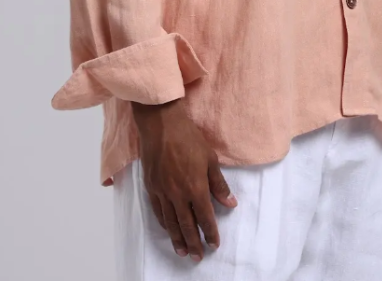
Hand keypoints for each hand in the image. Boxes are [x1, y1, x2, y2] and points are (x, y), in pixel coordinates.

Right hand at [131, 96, 237, 260]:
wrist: (161, 125)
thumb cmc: (188, 138)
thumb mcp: (210, 159)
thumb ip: (219, 184)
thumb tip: (230, 203)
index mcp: (196, 187)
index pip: (205, 217)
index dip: (210, 233)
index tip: (214, 245)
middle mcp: (178, 194)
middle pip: (187, 225)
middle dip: (194, 243)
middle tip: (198, 257)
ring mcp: (163, 192)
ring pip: (171, 222)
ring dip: (177, 239)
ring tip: (182, 252)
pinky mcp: (151, 187)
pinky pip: (158, 211)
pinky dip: (164, 224)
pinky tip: (168, 229)